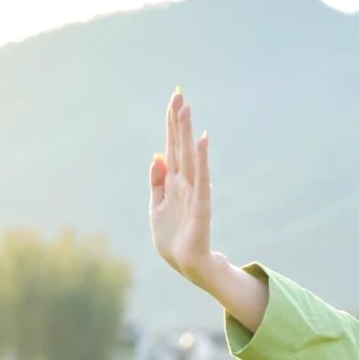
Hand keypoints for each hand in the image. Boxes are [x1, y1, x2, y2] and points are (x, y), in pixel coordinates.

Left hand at [150, 90, 213, 284]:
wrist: (186, 265)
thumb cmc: (172, 239)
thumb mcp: (156, 207)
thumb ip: (156, 182)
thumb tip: (157, 156)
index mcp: (173, 183)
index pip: (172, 147)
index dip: (172, 124)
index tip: (174, 100)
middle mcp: (184, 183)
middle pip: (180, 146)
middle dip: (179, 121)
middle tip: (180, 93)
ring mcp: (193, 192)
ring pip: (189, 157)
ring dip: (188, 133)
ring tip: (187, 109)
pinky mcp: (201, 207)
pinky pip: (202, 179)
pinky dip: (202, 161)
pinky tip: (202, 142)